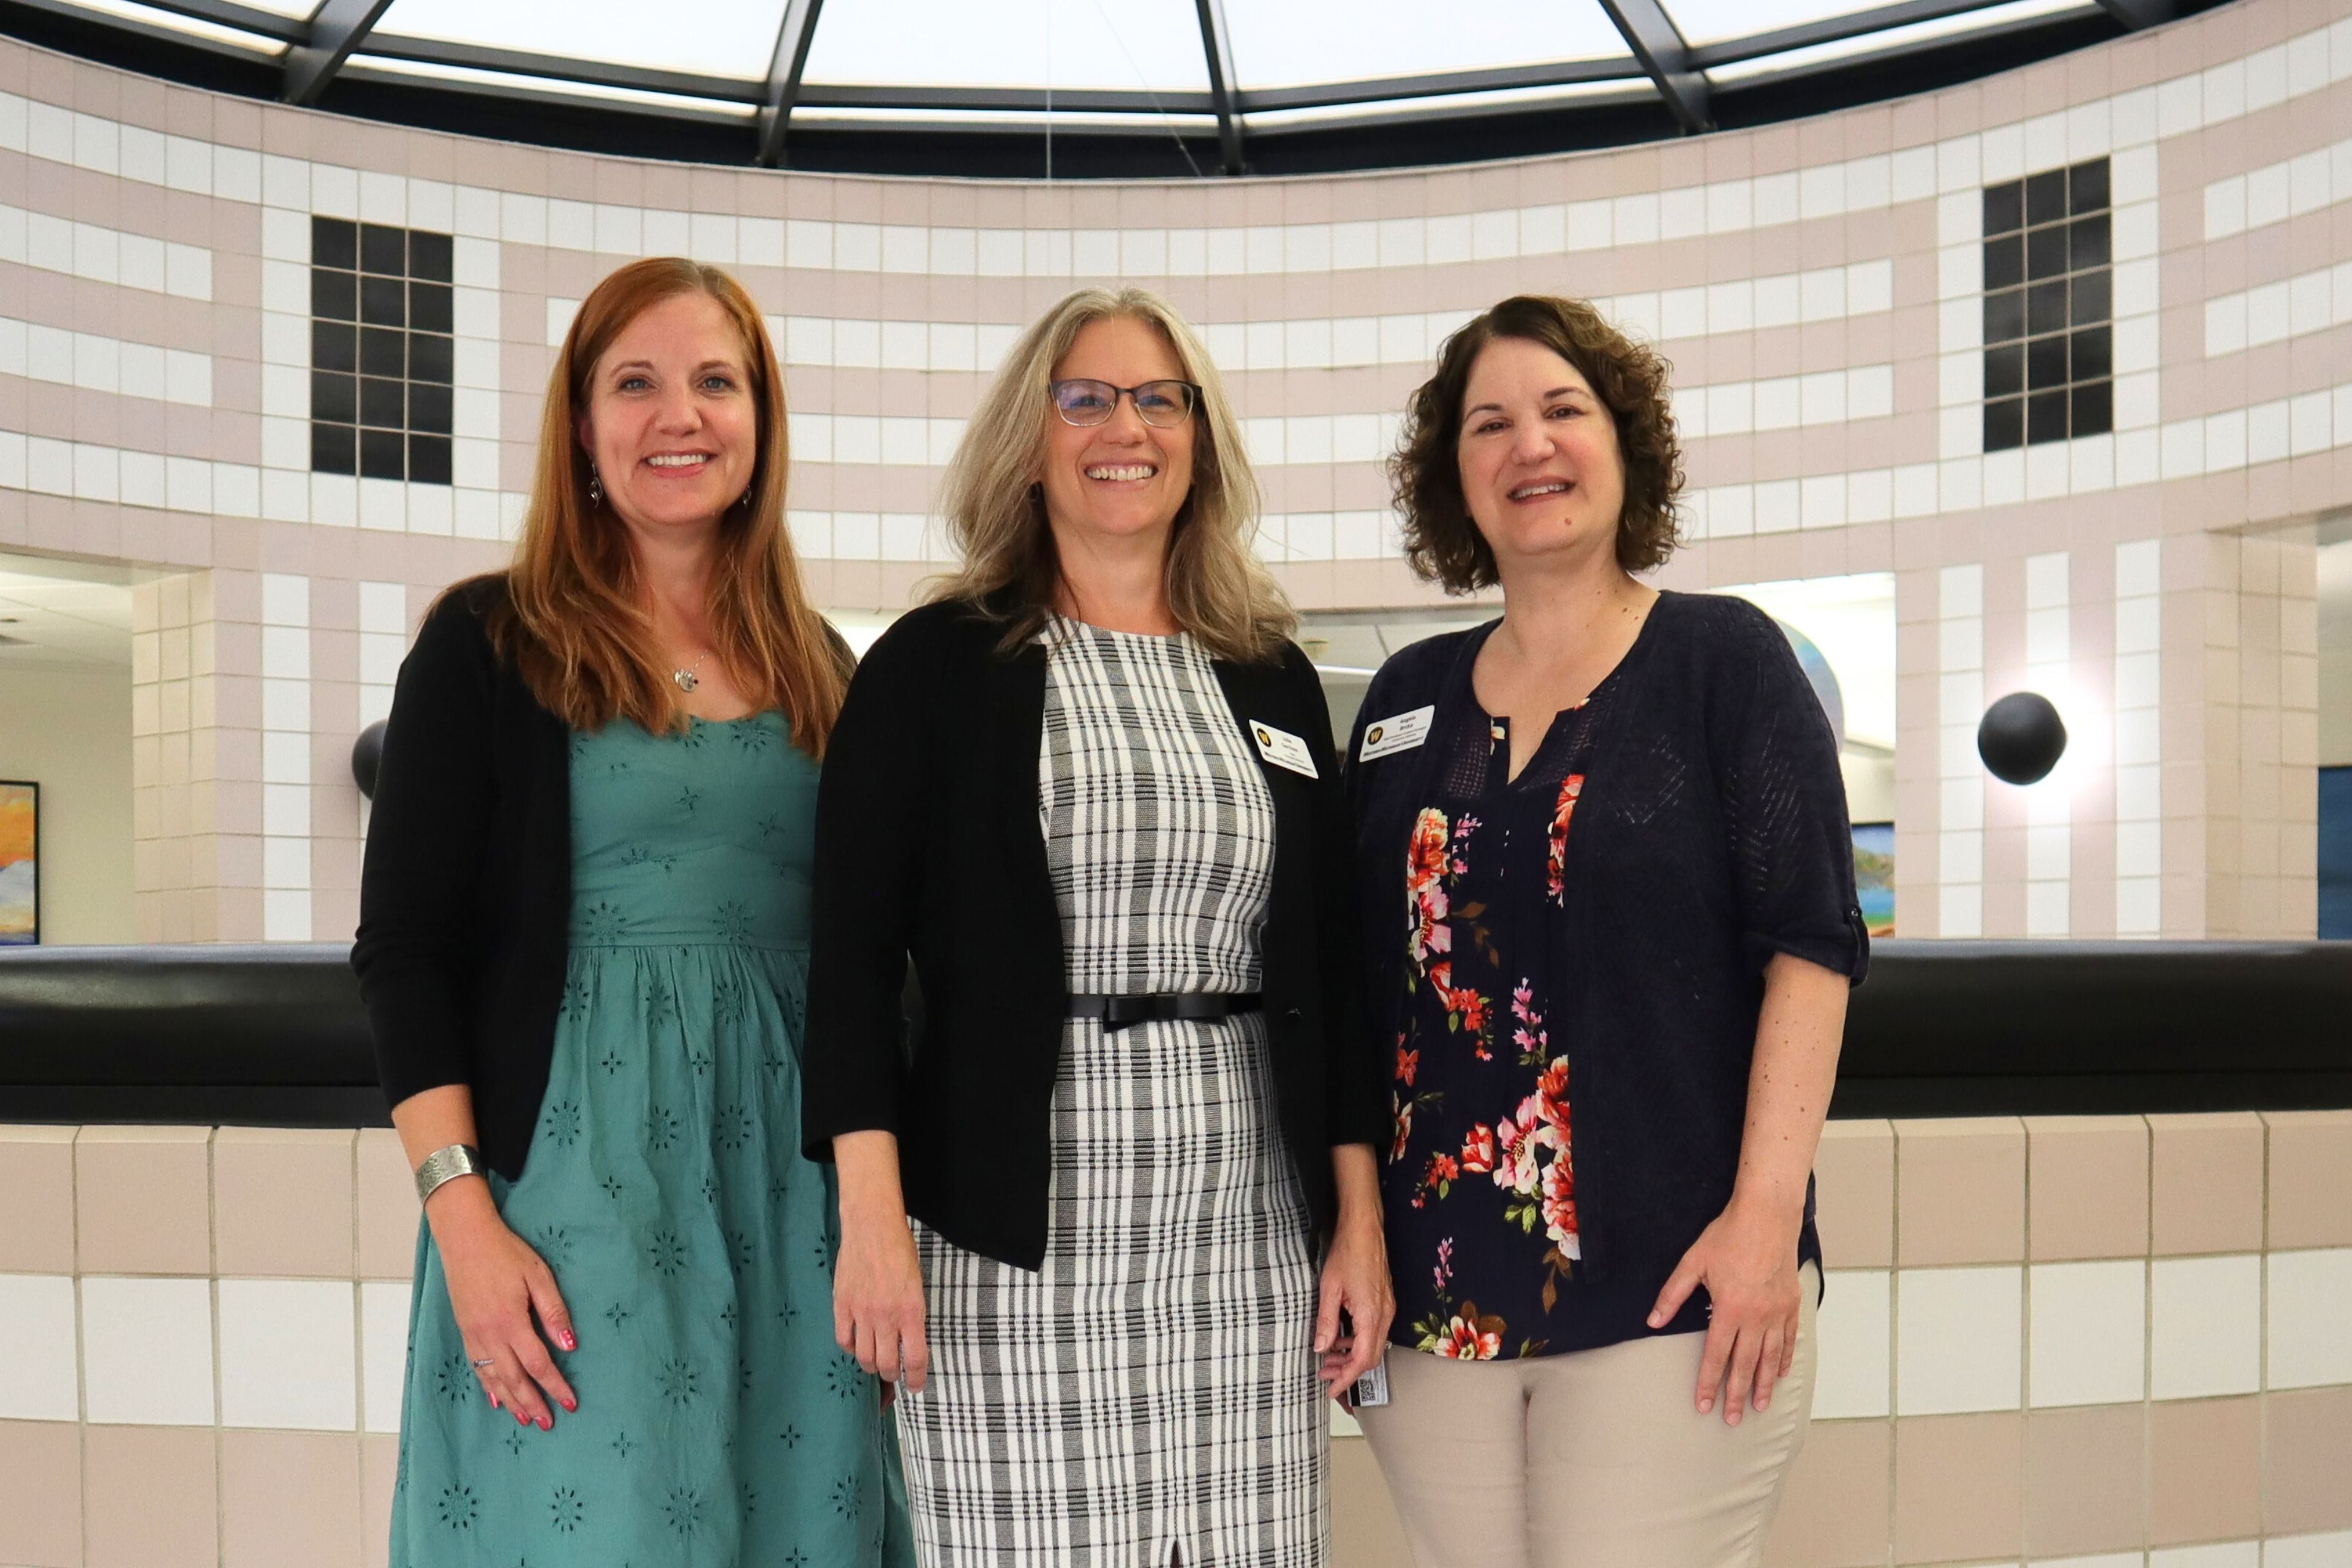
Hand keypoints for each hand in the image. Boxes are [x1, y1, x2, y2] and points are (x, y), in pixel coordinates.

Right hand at [429, 1180, 577, 1429]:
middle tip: (548, 1423)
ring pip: (493, 1378)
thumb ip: (553, 1312)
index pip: (538, 1363)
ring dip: (510, 1401)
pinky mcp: (464, 1331)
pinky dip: (488, 1386)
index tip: (570, 1403)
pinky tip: (496, 1399)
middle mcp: (489, 1335)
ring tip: (525, 1419)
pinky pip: (477, 1367)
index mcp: (511, 1322)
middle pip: (514, 1379)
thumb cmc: (506, 1253)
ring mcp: (473, 1335)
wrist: (465, 1239)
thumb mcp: (538, 1276)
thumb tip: (570, 1345)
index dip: (555, 1385)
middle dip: (533, 1402)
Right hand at [834, 1216, 928, 1392]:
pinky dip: (850, 1348)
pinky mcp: (841, 1305)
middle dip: (892, 1376)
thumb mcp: (917, 1285)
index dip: (917, 1378)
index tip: (916, 1386)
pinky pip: (843, 1339)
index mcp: (911, 1311)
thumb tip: (910, 1341)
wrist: (872, 1226)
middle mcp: (886, 1316)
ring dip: (871, 1366)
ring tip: (876, 1362)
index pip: (915, 1358)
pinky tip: (856, 1343)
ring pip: (864, 1357)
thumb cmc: (900, 1251)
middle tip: (894, 1374)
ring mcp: (861, 1312)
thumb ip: (913, 1315)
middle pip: (887, 1364)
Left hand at [1315, 1212, 1392, 1401]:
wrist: (1365, 1229)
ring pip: (1373, 1346)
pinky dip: (1358, 1342)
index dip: (1346, 1379)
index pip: (1362, 1360)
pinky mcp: (1384, 1303)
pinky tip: (1341, 1339)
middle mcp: (1384, 1316)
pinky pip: (1374, 1332)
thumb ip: (1326, 1321)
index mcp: (1371, 1316)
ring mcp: (1387, 1309)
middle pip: (1371, 1358)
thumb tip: (1320, 1348)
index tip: (1332, 1390)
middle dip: (1348, 1371)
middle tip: (1324, 1375)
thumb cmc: (1348, 1252)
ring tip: (1328, 1358)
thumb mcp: (1329, 1288)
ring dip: (1352, 1357)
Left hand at [1649, 1196, 1801, 1425]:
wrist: (1767, 1216)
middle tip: (1731, 1419)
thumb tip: (1652, 1321)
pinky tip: (1780, 1374)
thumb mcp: (1693, 1263)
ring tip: (1759, 1406)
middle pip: (1745, 1365)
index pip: (1716, 1355)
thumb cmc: (1728, 1236)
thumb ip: (1672, 1295)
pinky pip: (1789, 1340)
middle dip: (1736, 1395)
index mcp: (1728, 1309)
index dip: (1708, 1383)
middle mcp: (1755, 1317)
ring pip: (1770, 1358)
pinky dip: (1784, 1359)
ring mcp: (1776, 1312)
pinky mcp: (1791, 1304)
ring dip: (1763, 1385)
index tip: (1704, 1405)